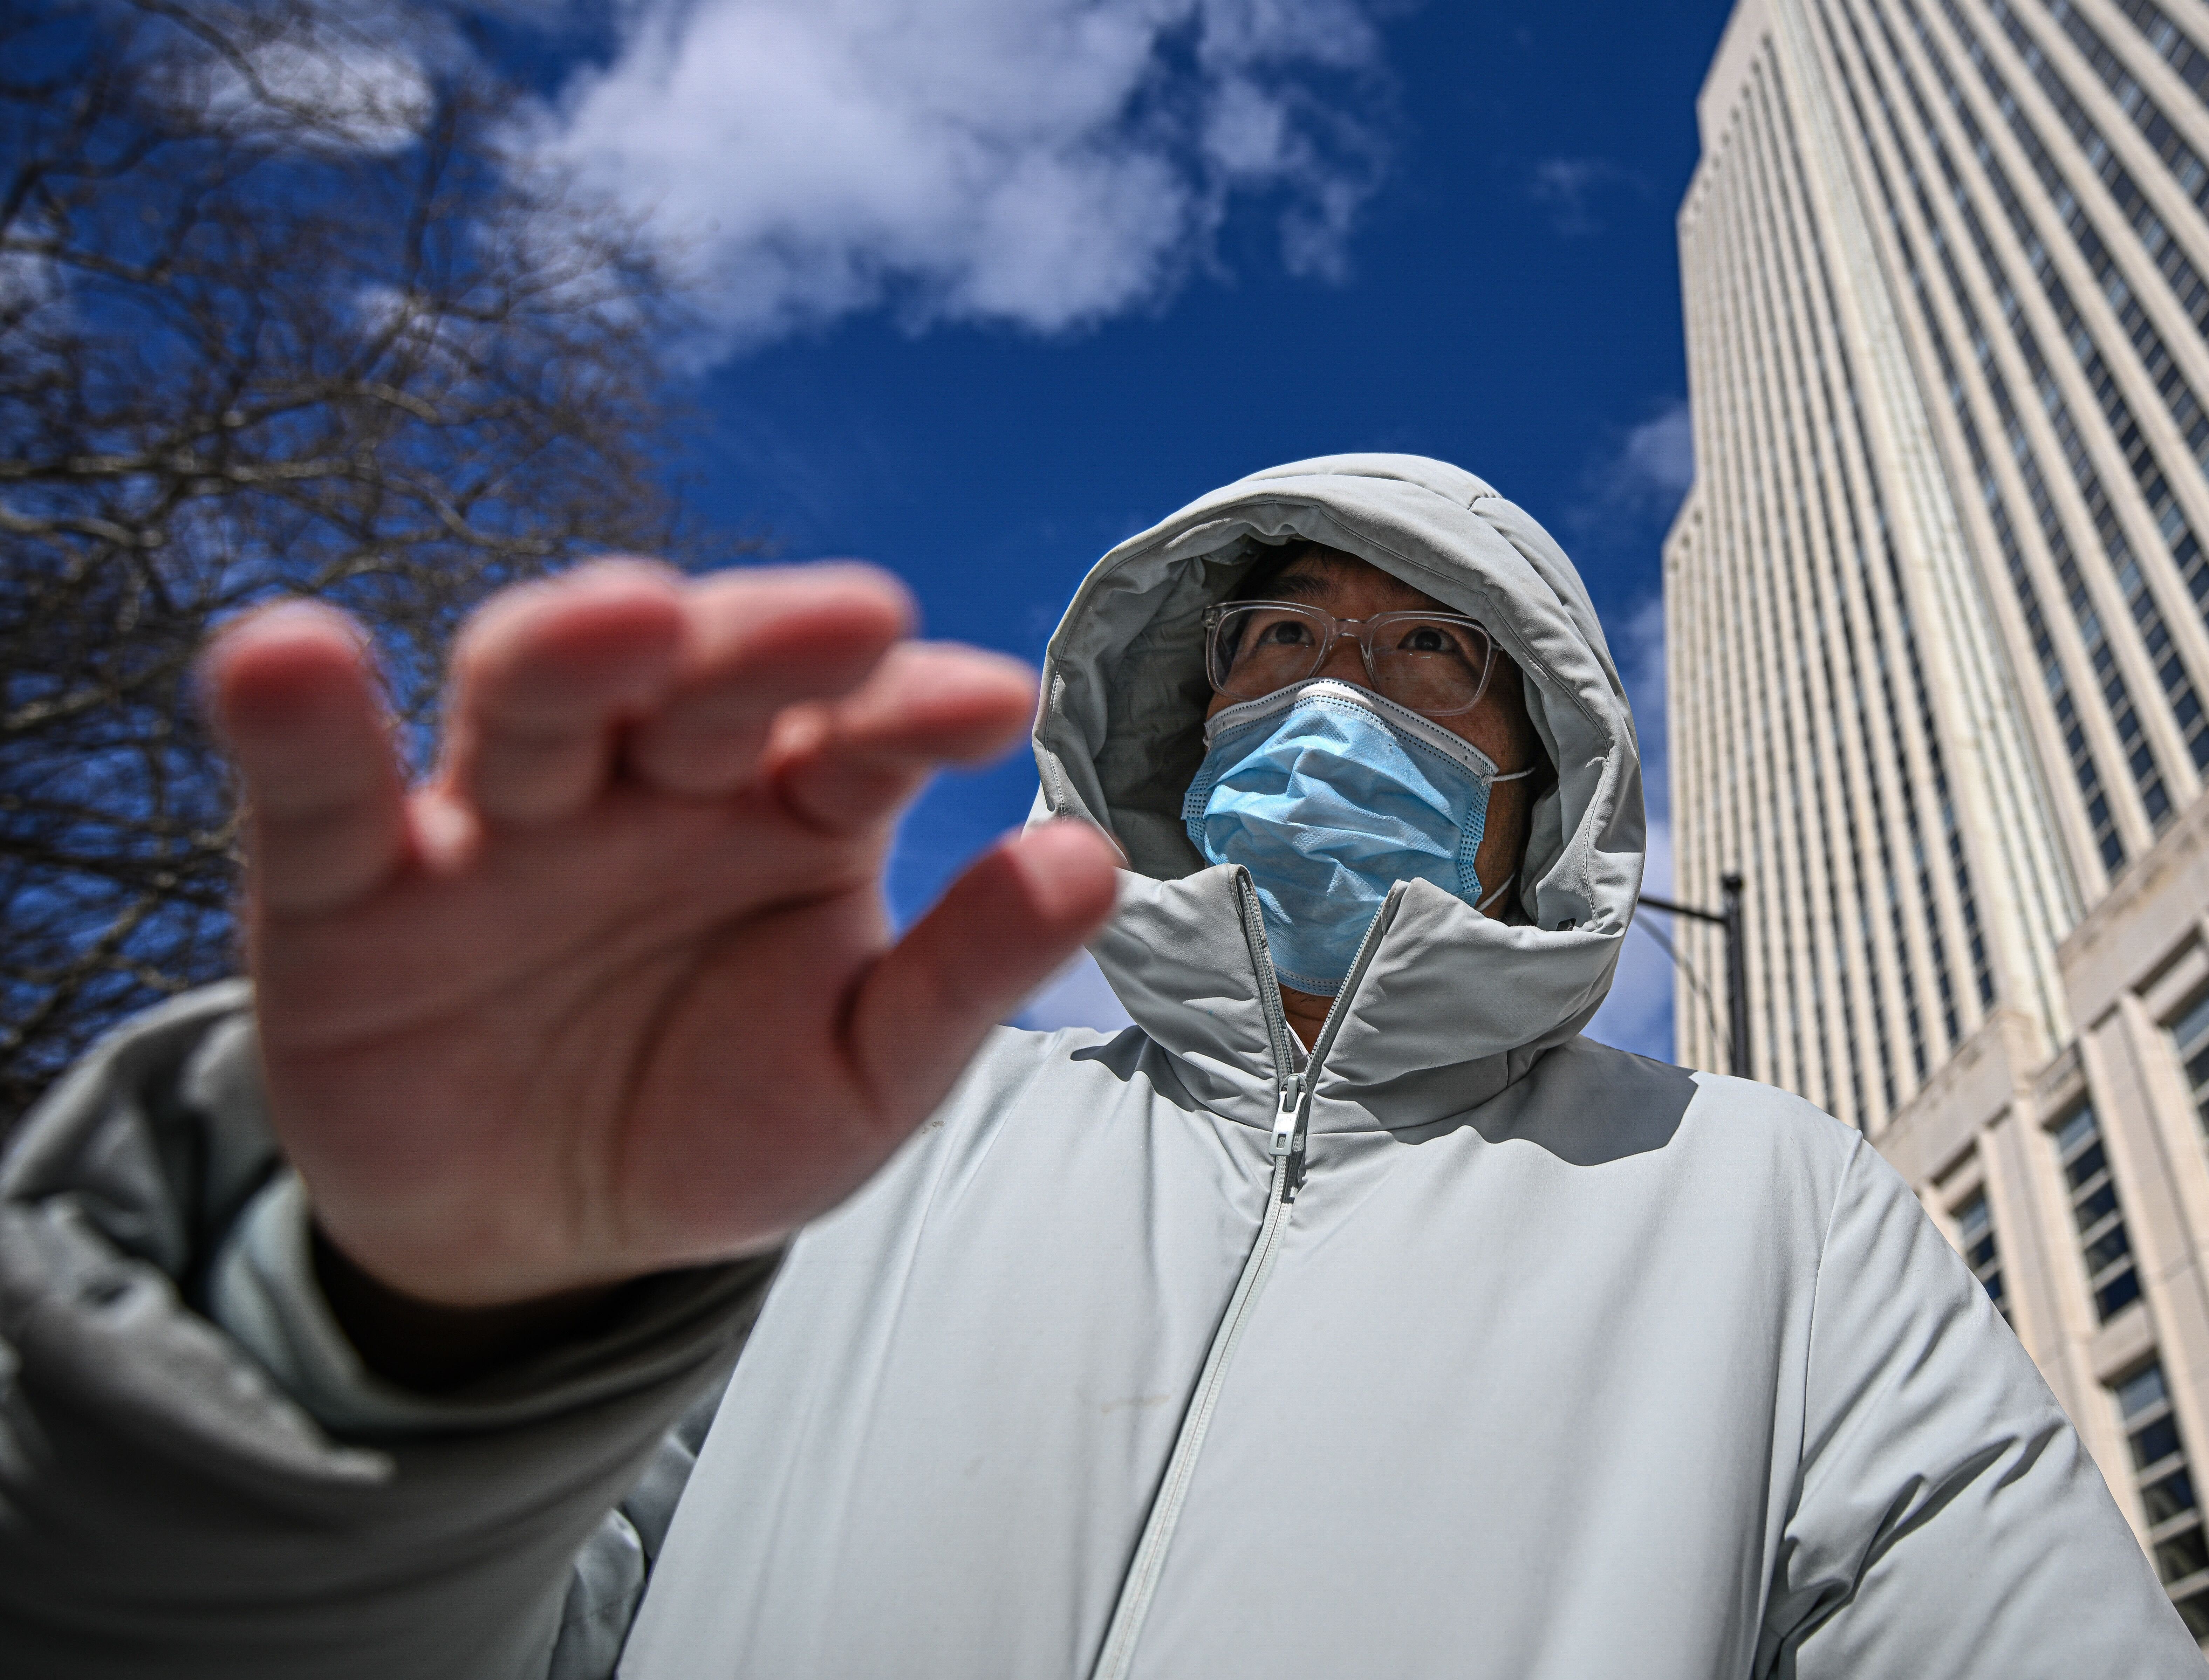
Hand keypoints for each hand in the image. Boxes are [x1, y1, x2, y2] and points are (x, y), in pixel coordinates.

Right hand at [206, 561, 1118, 1308]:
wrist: (549, 1234)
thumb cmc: (719, 1120)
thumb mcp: (864, 1075)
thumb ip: (965, 973)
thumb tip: (1089, 860)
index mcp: (788, 809)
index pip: (860, 733)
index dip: (917, 708)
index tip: (992, 700)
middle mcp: (651, 781)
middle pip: (701, 681)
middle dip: (764, 643)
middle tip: (846, 619)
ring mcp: (504, 816)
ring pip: (530, 698)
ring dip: (572, 643)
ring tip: (628, 615)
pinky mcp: (355, 879)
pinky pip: (322, 788)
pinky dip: (298, 720)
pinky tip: (287, 655)